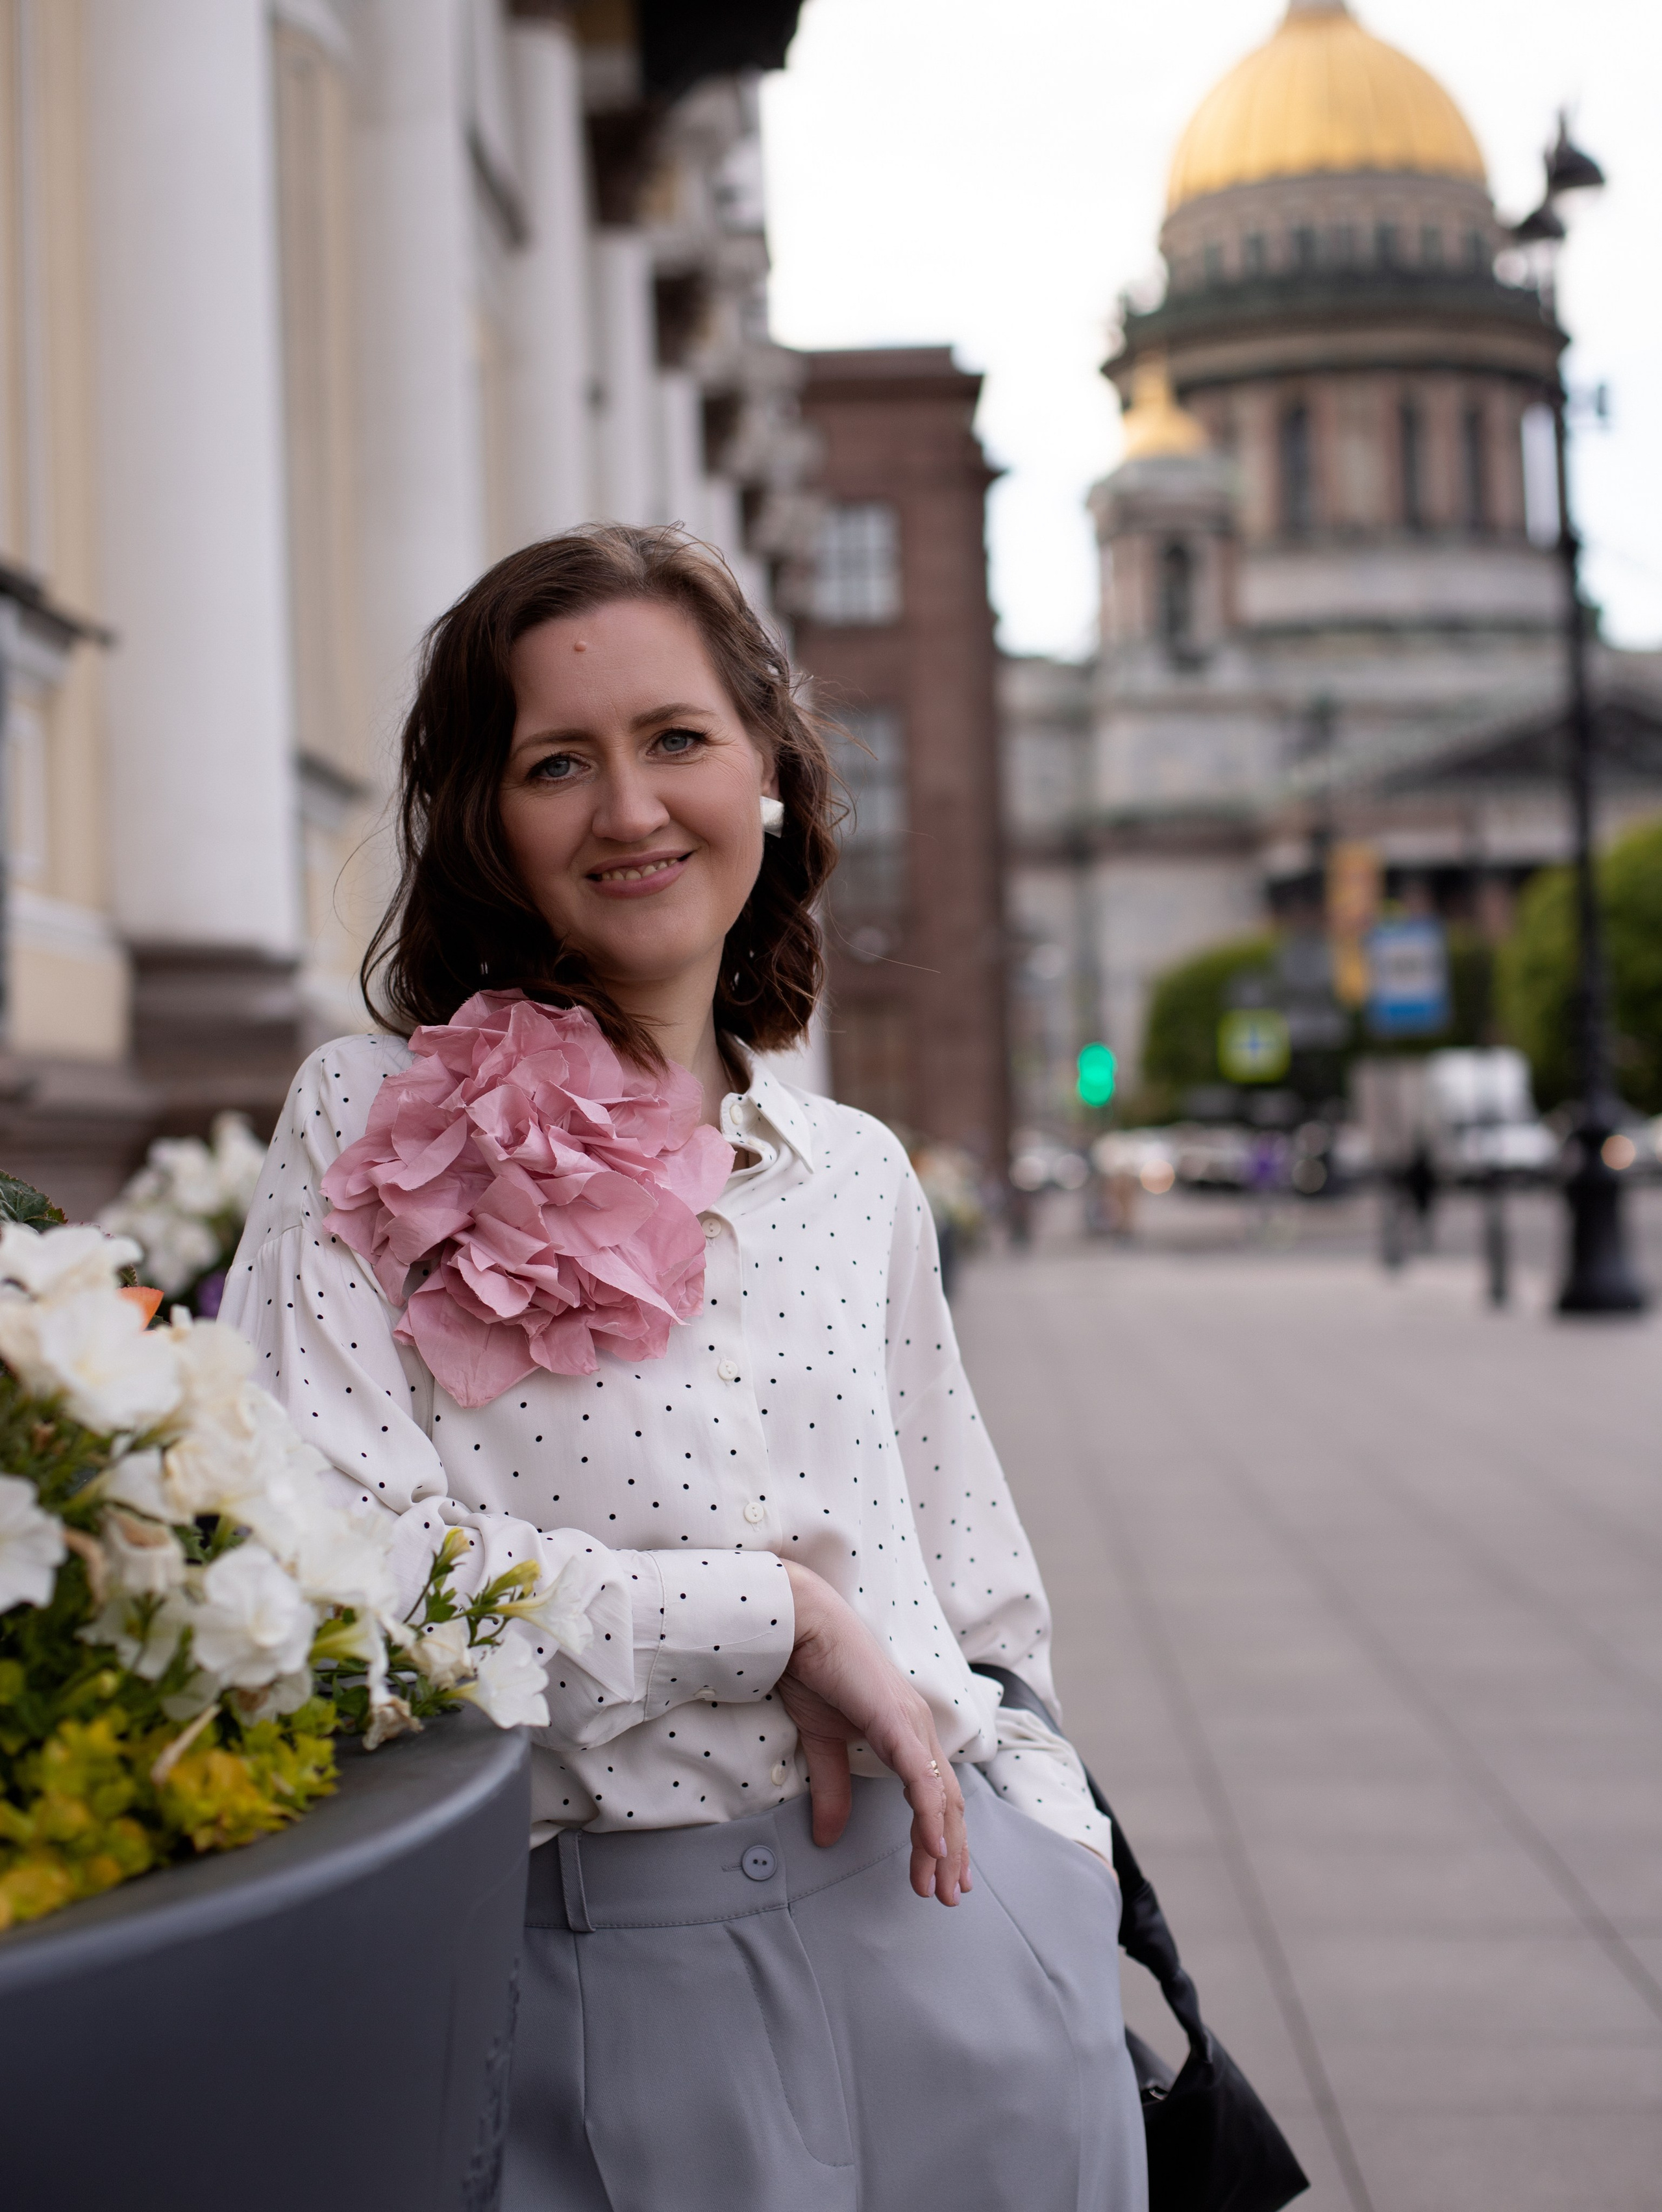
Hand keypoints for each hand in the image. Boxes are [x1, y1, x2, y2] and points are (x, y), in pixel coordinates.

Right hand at [777, 1561, 969, 1906]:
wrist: (801, 1626)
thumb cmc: (813, 1673)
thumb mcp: (822, 1742)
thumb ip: (833, 1788)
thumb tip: (828, 1839)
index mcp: (906, 1732)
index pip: (935, 1795)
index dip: (940, 1837)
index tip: (940, 1876)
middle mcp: (919, 1729)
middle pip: (948, 1803)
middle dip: (951, 1853)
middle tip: (950, 1895)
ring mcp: (913, 1724)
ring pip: (942, 1797)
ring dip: (945, 1846)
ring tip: (942, 1886)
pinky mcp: (897, 1721)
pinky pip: (922, 1777)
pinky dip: (930, 1814)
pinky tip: (935, 1846)